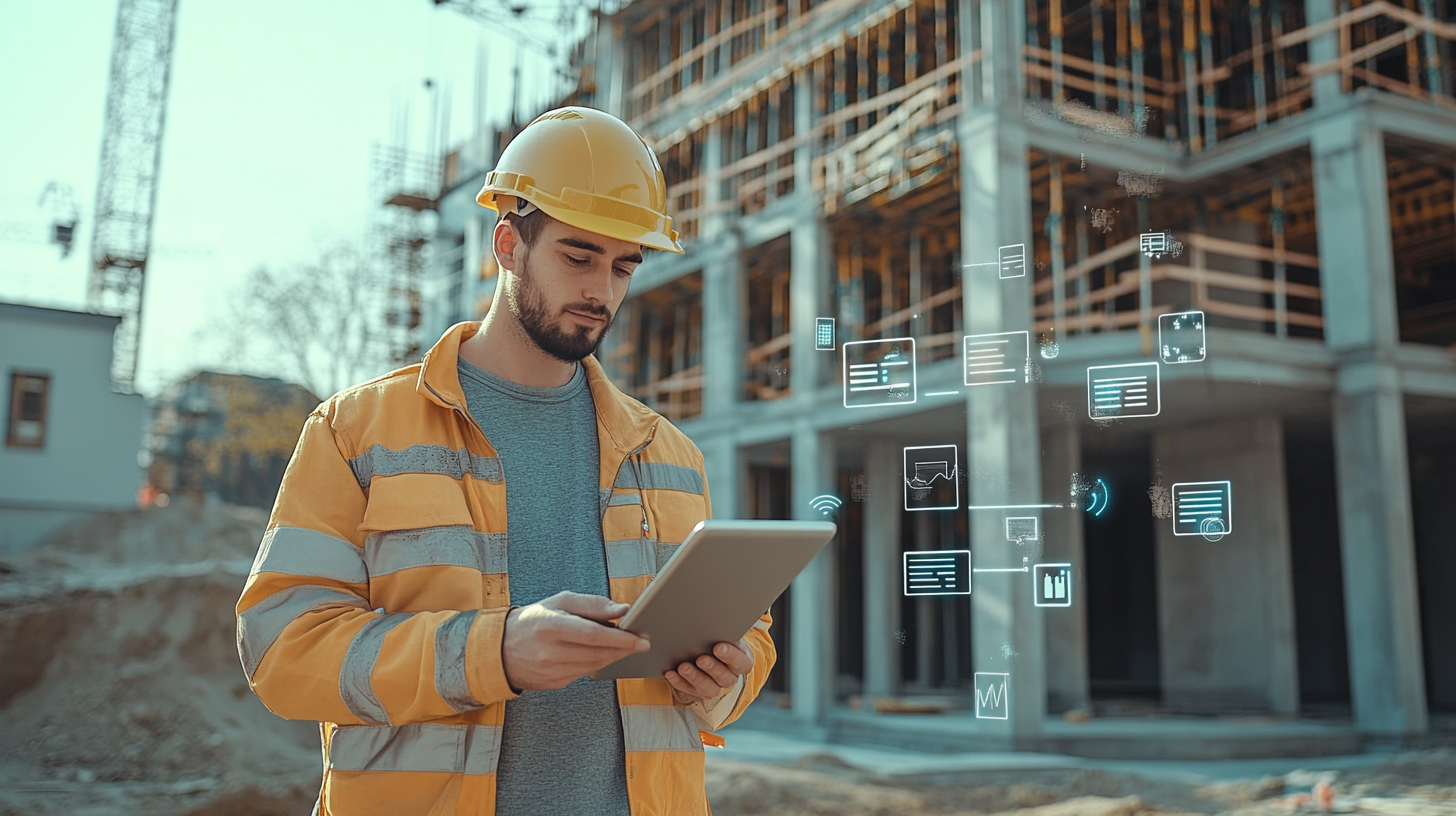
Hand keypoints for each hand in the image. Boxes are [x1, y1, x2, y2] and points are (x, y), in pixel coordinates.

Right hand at [502, 591, 649, 690]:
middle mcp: (550, 652)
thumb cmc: (533, 620)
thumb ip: (592, 604)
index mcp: (550, 626)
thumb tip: (622, 610)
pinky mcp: (554, 683)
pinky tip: (604, 653)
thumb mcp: (559, 602)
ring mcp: (551, 671)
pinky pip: (584, 673)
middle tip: (642, 642)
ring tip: (625, 645)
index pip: (593, 635)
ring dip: (614, 656)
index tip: (641, 638)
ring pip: (594, 666)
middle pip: (597, 653)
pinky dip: (598, 663)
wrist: (500, 649)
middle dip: (624, 648)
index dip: (621, 638)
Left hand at [664, 639, 752, 703]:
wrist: (710, 650)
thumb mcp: (725, 634)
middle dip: (712, 668)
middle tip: (700, 658)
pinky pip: (688, 690)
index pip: (741, 662)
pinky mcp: (698, 692)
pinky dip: (679, 682)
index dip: (731, 656)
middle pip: (724, 677)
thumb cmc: (719, 638)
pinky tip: (670, 673)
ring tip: (683, 667)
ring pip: (707, 688)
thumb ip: (723, 632)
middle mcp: (730, 677)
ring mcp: (714, 687)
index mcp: (741, 662)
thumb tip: (711, 622)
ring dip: (695, 677)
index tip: (718, 647)